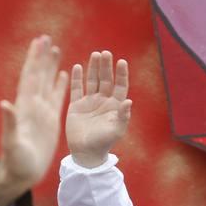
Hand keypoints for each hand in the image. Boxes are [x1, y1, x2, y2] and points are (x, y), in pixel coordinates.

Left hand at [0, 36, 69, 205]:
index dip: (34, 59)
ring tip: (55, 49)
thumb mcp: (11, 143)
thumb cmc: (15, 162)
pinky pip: (56, 98)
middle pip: (38, 75)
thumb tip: (4, 103)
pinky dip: (59, 85)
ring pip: (47, 83)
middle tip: (46, 37)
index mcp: (25, 108)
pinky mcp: (50, 121)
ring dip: (50, 66)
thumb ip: (9, 123)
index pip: (30, 77)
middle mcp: (32, 106)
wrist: (21, 174)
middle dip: (42, 57)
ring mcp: (41, 112)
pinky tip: (63, 74)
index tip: (39, 42)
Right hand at [66, 50, 131, 168]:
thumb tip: (129, 101)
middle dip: (106, 66)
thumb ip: (123, 116)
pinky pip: (77, 89)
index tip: (122, 62)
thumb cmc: (103, 143)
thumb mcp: (116, 130)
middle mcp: (103, 101)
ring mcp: (90, 102)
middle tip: (105, 53)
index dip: (121, 74)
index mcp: (115, 106)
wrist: (85, 153)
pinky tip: (78, 66)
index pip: (120, 85)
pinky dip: (77, 78)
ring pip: (92, 81)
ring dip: (93, 68)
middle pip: (106, 79)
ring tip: (95, 54)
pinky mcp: (76, 106)